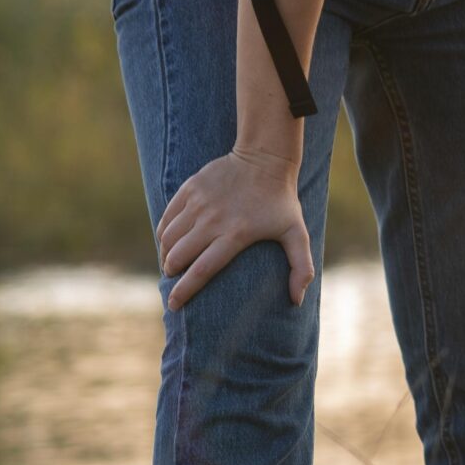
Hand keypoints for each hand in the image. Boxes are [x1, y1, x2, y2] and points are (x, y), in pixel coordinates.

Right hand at [155, 145, 313, 308]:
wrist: (266, 158)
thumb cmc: (281, 201)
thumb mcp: (297, 233)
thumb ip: (301, 267)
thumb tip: (297, 301)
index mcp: (236, 234)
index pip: (202, 270)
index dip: (185, 290)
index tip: (174, 305)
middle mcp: (213, 220)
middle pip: (179, 256)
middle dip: (172, 273)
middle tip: (174, 280)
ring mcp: (199, 203)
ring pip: (168, 238)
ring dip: (166, 255)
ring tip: (172, 263)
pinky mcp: (190, 189)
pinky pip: (166, 218)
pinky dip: (163, 234)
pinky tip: (170, 242)